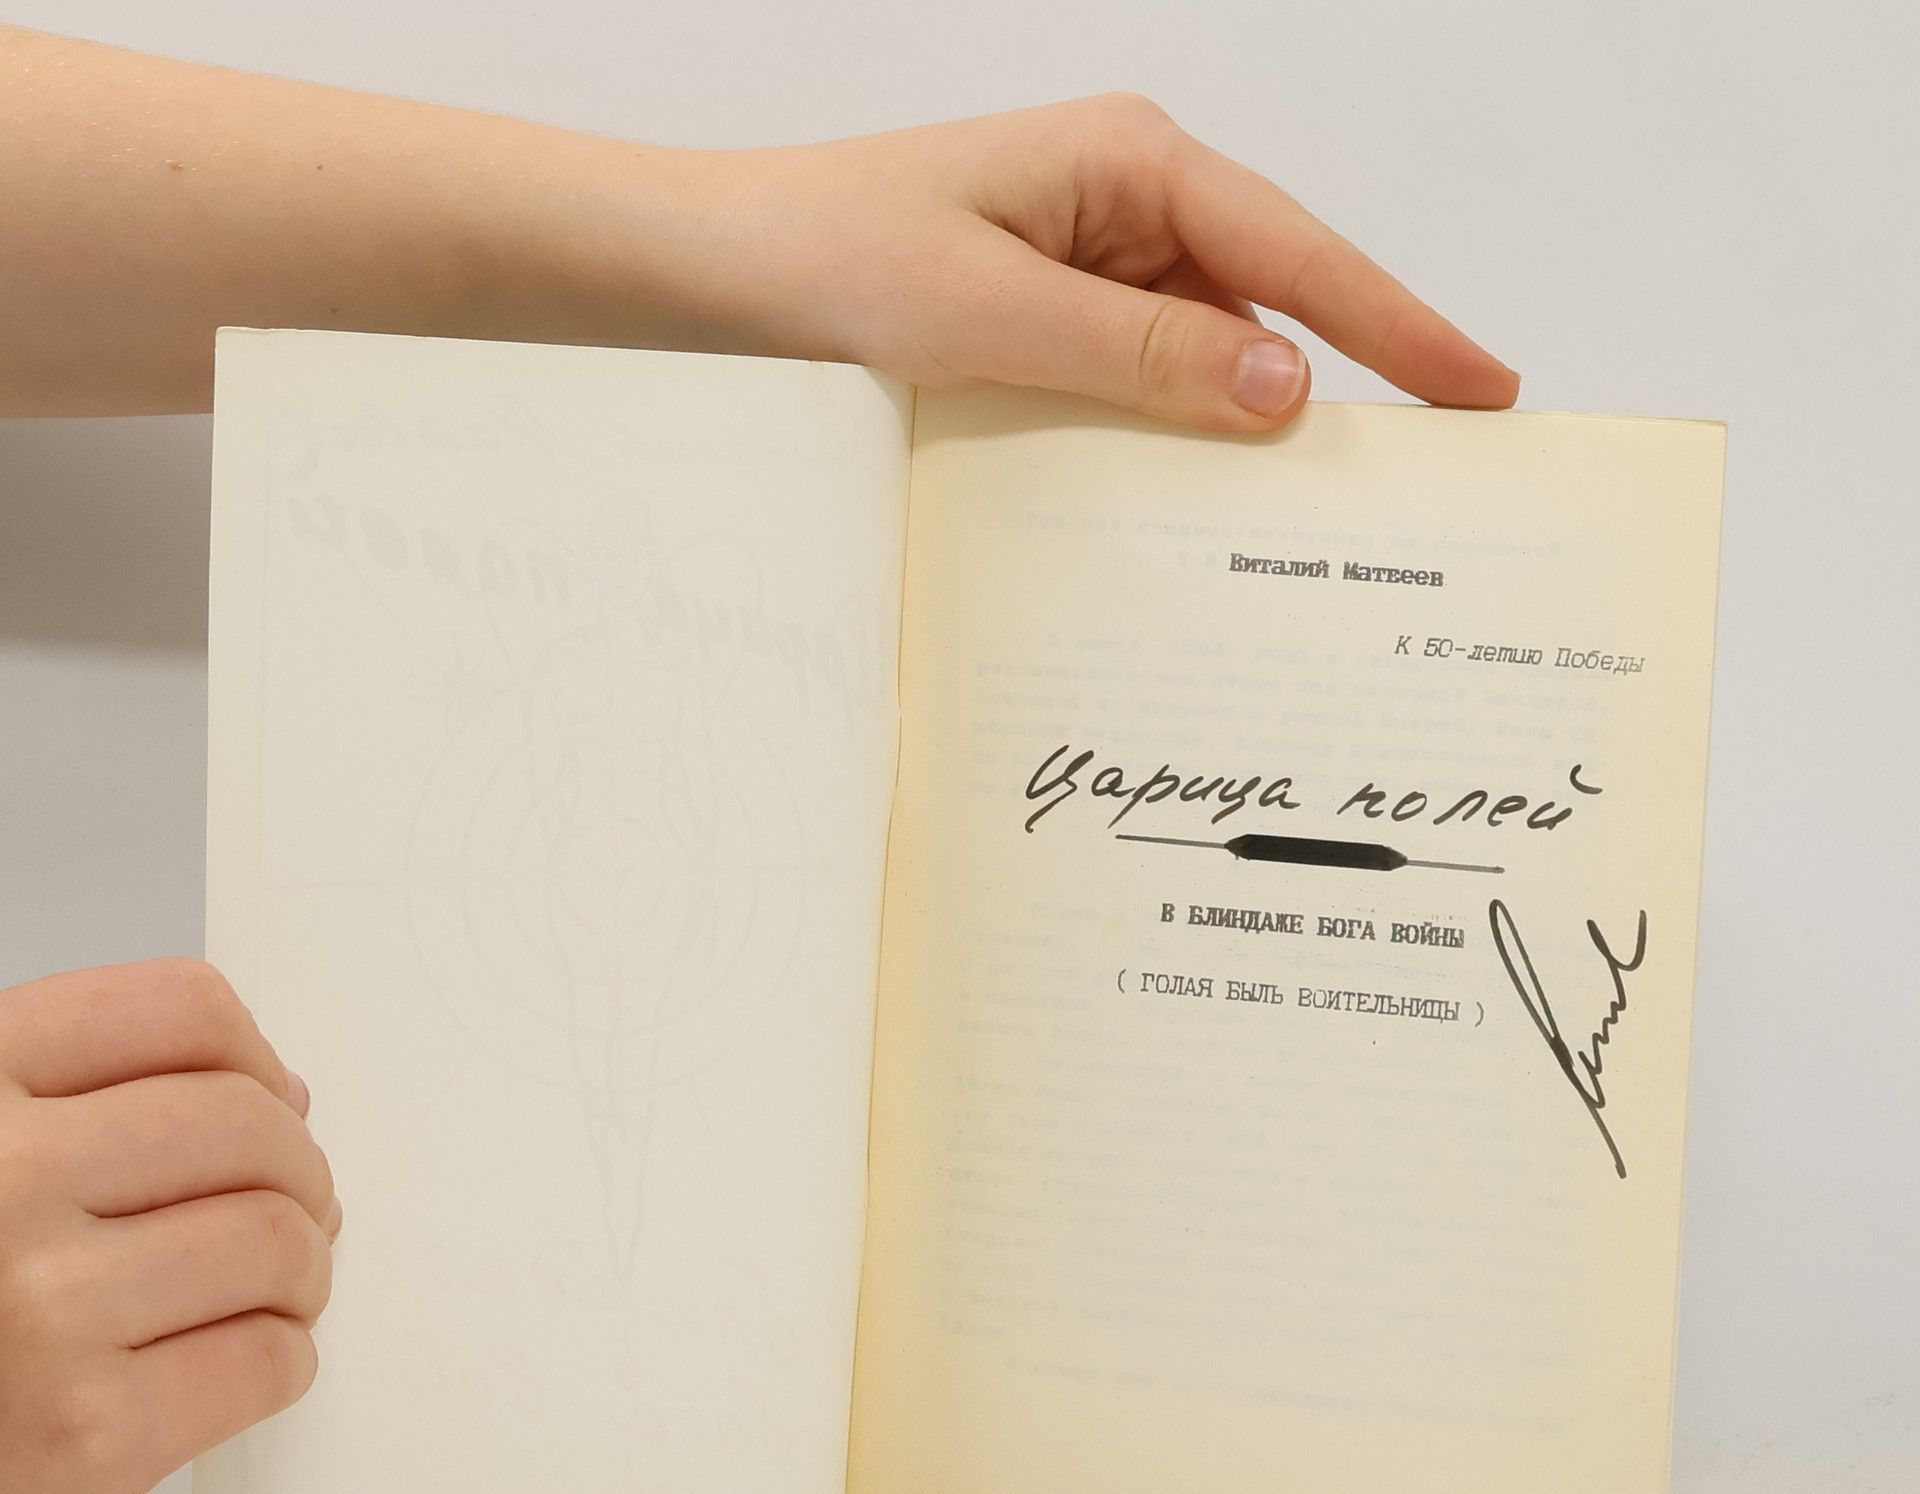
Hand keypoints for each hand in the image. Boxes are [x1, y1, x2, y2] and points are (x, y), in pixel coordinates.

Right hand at [0, 959, 337, 1493]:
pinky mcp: (82, 1441)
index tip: (269, 1100)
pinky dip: (281, 1359)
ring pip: (278, 1241)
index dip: (253, 1059)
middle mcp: (0, 1182)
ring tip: (271, 1291)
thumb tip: (278, 1095)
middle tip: (288, 1208)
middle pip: (249, 1126)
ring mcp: (40, 1313)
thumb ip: (77, 1104)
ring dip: (302, 1270)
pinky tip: (239, 1361)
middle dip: (297, 1170)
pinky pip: (266, 1362)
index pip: (179, 1012)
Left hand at [684, 92, 1519, 431]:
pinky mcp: (1064, 308)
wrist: (729, 268)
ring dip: (1246, 421)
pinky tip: (1193, 489)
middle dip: (1346, 377)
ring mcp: (1098, 254)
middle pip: (1274, 295)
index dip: (1398, 325)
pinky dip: (1177, 428)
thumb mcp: (997, 318)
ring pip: (1214, 346)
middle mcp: (1128, 198)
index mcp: (1130, 163)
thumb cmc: (838, 258)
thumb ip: (1146, 356)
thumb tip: (1283, 388)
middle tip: (1434, 463)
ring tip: (1311, 508)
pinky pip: (1152, 371)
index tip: (1481, 385)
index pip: (1297, 253)